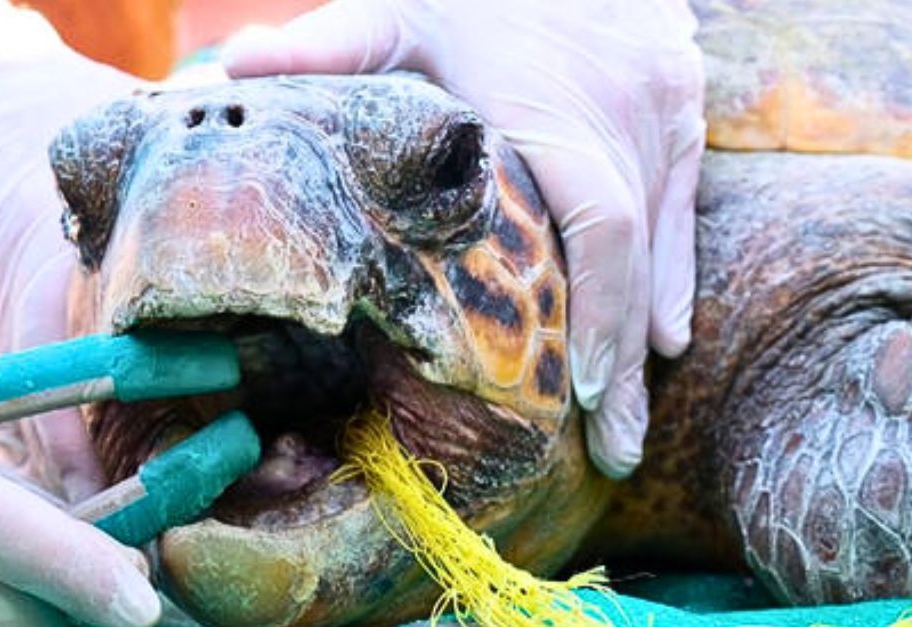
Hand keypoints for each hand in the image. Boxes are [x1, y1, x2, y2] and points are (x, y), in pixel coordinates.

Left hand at [221, 0, 705, 477]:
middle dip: (626, 360)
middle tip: (617, 451)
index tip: (582, 394)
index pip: (598, 228)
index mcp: (551, 109)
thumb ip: (324, 49)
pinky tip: (665, 332)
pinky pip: (685, 206)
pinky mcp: (683, 106)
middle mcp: (621, 117)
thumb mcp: (398, 8)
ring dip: (650, 331)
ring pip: (668, 240)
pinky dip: (673, 274)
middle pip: (638, 258)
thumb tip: (226, 74)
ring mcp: (664, 112)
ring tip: (631, 419)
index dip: (599, 314)